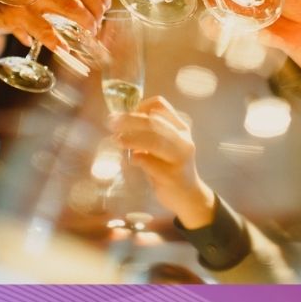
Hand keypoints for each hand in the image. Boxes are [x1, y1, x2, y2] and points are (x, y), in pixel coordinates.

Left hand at [108, 96, 215, 228]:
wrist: (188, 196)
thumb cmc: (170, 167)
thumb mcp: (165, 145)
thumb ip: (150, 133)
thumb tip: (120, 122)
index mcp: (181, 128)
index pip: (160, 105)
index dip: (140, 106)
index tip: (124, 113)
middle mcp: (183, 140)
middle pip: (154, 122)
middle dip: (129, 120)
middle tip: (111, 122)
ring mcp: (179, 158)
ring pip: (155, 141)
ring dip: (132, 138)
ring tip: (117, 140)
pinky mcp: (172, 175)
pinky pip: (150, 163)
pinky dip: (137, 159)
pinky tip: (130, 160)